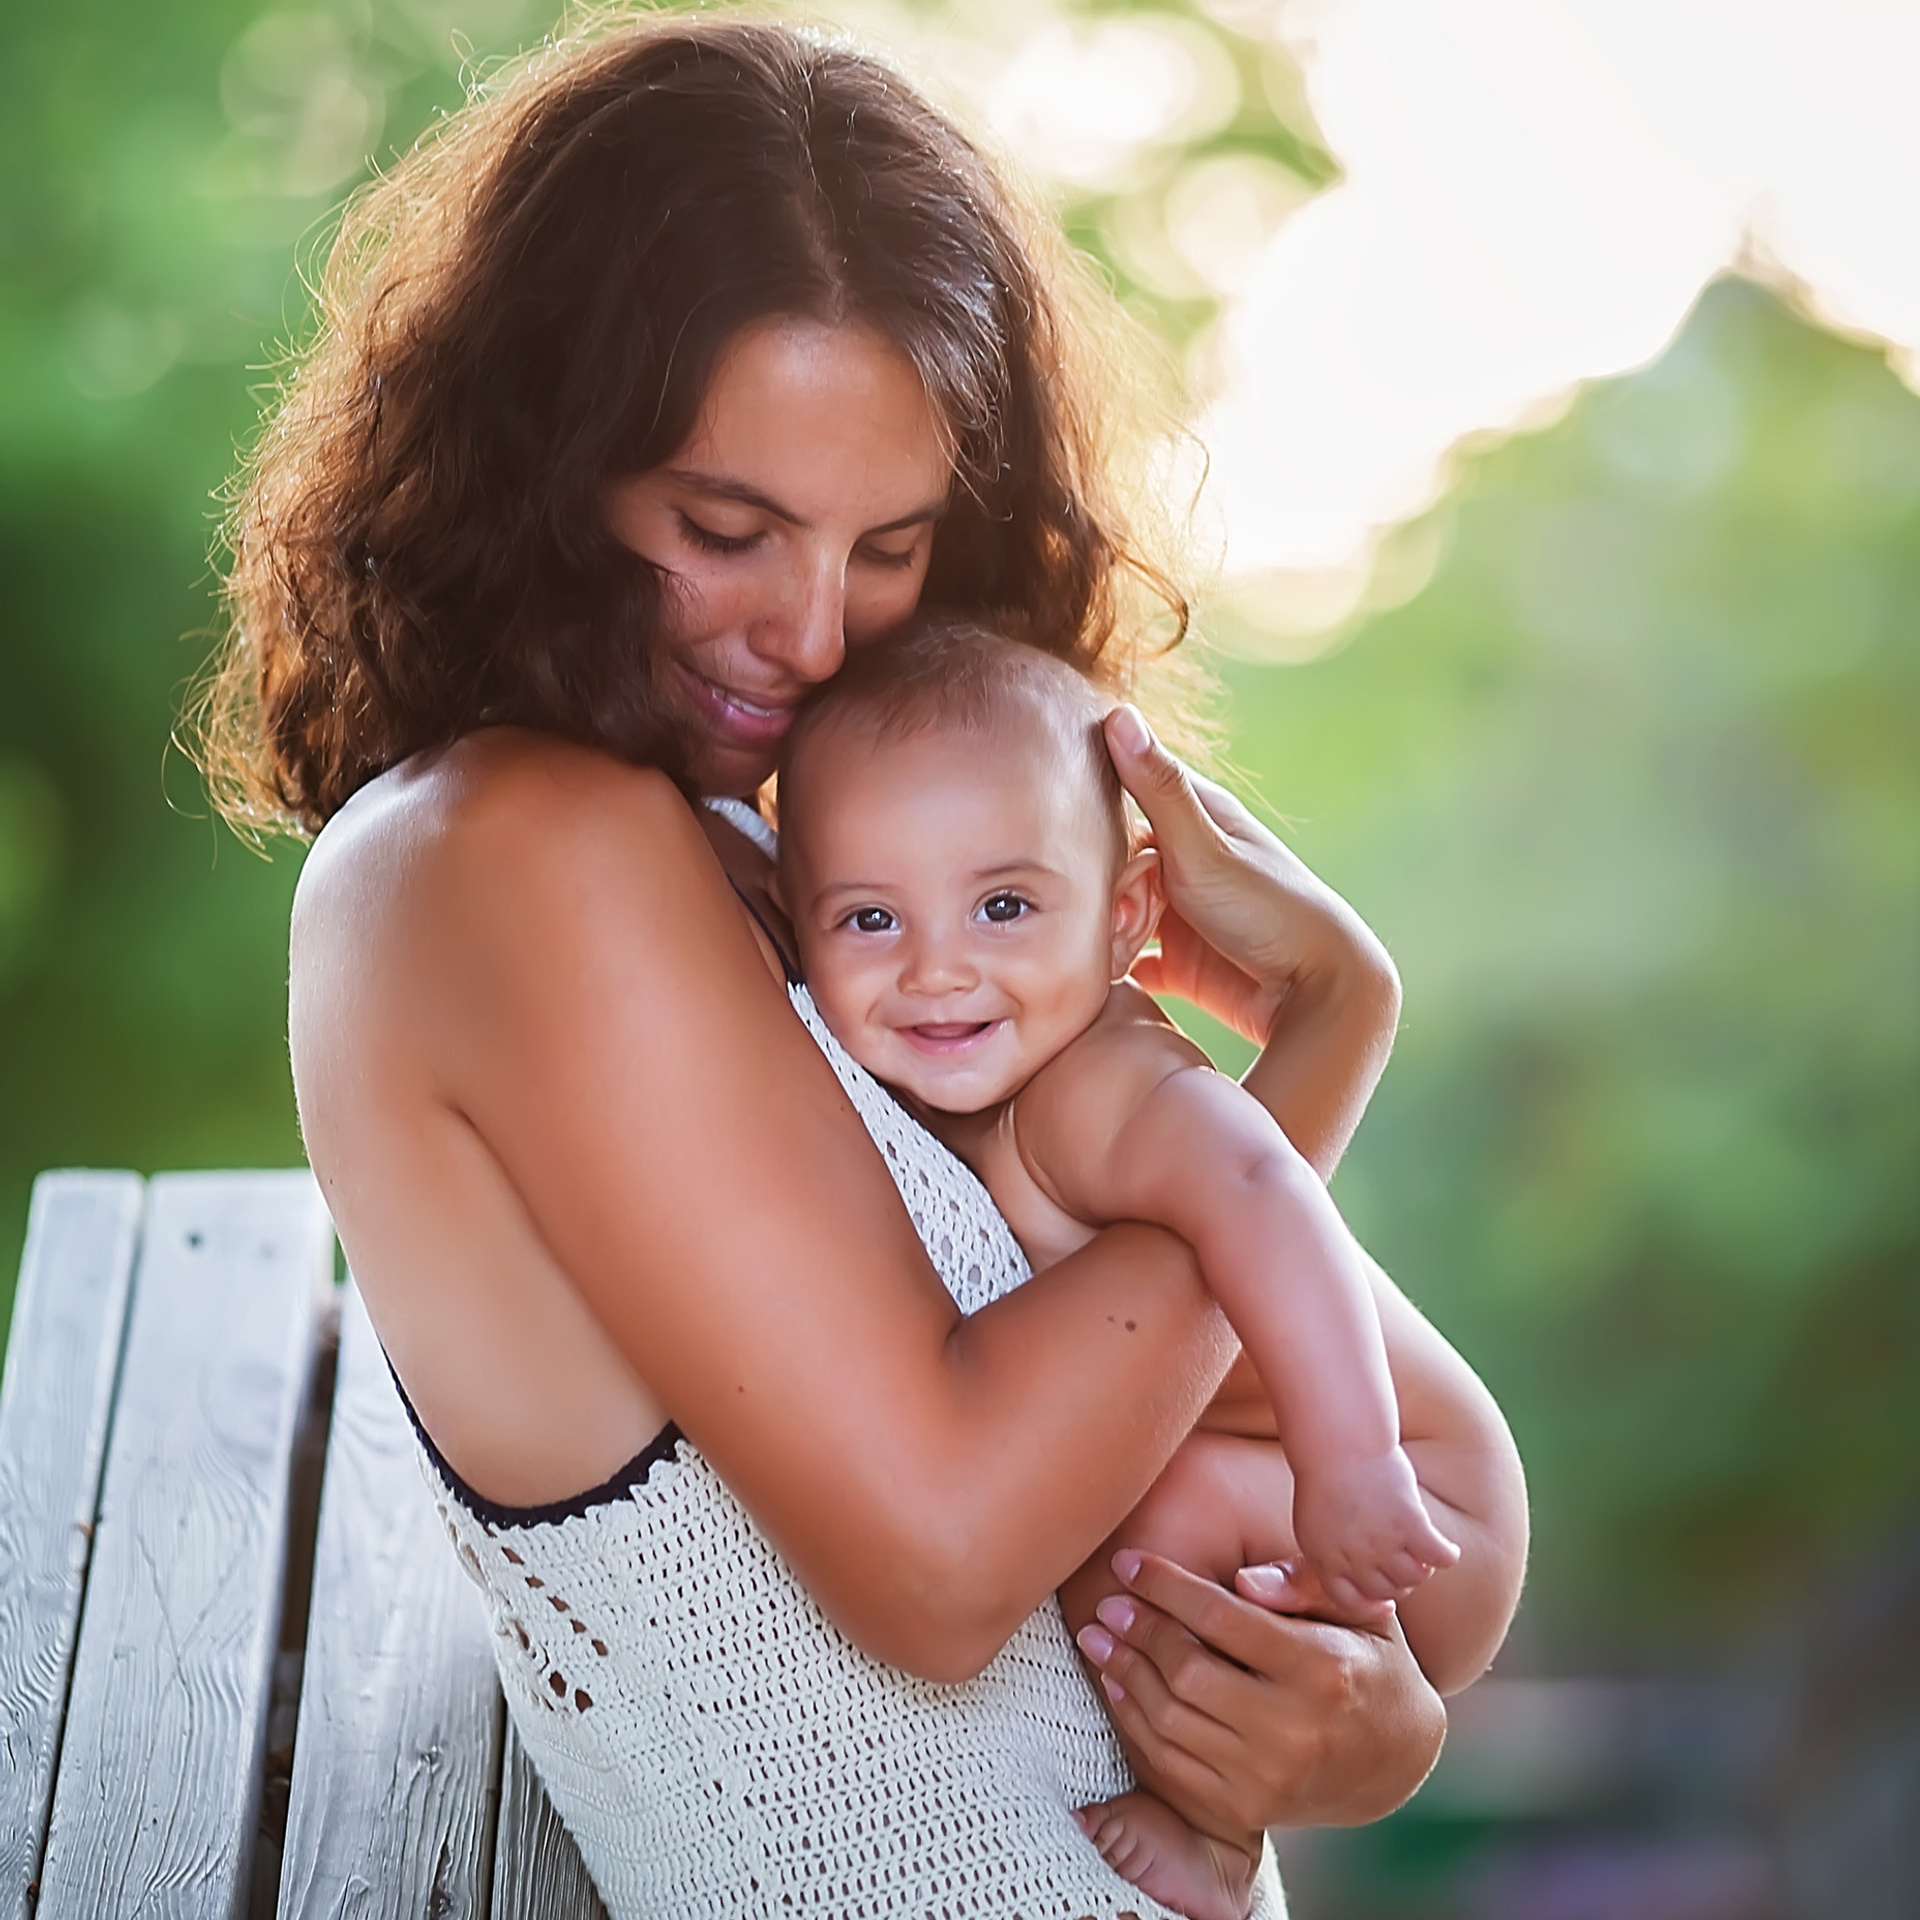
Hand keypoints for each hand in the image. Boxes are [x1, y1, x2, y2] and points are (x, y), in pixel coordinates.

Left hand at [1075, 1548, 1444, 1831]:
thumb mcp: (1358, 1610)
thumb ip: (1304, 1583)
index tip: (1128, 1562)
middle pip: (1188, 1670)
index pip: (1222, 1618)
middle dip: (1138, 1629)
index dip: (1165, 1585)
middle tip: (1108, 1602)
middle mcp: (1294, 1729)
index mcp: (1320, 1668)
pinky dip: (1134, 1721)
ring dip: (1124, 1672)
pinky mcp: (1245, 1810)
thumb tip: (1243, 1579)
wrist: (1395, 1760)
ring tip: (1098, 1637)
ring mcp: (1267, 1778)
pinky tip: (1117, 1684)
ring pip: (1170, 1719)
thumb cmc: (1368, 1661)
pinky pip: (1170, 1763)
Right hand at [1103, 707, 1401, 1173]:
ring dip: (1093, 925)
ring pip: (1114, 910)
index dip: (1083, 805)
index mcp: (1194, 820)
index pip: (1122, 793)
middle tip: (1066, 904)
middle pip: (1111, 858)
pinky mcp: (1181, 964)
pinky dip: (1108, 969)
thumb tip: (1116, 713)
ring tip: (1066, 941)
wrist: (1321, 995)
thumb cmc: (1269, 911)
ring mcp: (1180, 914)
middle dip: (1084, 880)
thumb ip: (1157, 789)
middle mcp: (1183, 863)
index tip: (1044, 824)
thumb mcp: (1202, 848)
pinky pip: (1128, 962)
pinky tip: (1083, 977)